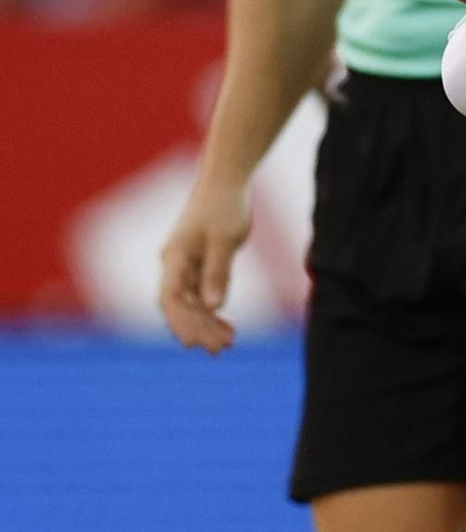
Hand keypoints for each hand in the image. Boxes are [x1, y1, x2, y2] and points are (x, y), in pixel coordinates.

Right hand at [158, 178, 251, 350]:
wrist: (227, 182)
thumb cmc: (224, 207)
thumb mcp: (225, 240)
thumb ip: (218, 273)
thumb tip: (212, 307)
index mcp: (175, 258)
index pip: (171, 299)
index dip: (180, 323)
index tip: (192, 344)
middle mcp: (174, 264)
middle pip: (180, 306)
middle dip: (197, 329)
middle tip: (219, 349)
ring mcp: (185, 265)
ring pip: (191, 303)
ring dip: (206, 324)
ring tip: (228, 343)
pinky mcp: (198, 265)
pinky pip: (201, 295)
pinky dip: (212, 311)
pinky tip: (227, 326)